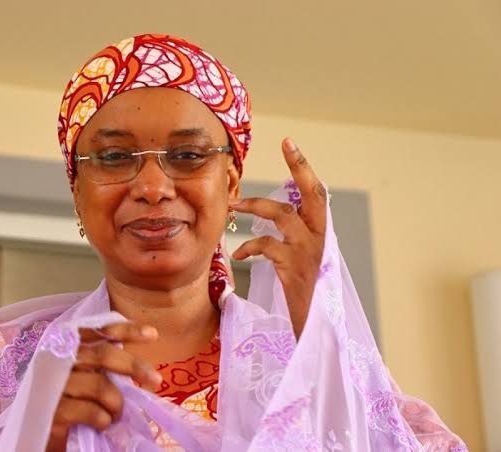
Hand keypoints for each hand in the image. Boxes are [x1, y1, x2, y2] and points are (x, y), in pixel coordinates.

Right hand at [46, 322, 161, 450]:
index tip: (152, 334)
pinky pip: (91, 411)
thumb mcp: (81, 374)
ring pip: (100, 386)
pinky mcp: (52, 411)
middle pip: (103, 355)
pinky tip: (103, 423)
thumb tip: (138, 368)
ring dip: (117, 402)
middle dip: (134, 366)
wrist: (34, 429)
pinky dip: (104, 418)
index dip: (126, 330)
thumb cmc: (63, 397)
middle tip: (155, 380)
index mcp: (66, 344)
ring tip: (116, 413)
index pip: (98, 330)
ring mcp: (53, 384)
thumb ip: (100, 363)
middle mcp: (57, 358)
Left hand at [230, 137, 326, 338]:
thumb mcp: (305, 266)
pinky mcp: (295, 269)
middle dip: (300, 166)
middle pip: (313, 194)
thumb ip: (295, 244)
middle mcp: (322, 240)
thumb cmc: (310, 302)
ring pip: (283, 215)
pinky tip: (238, 252)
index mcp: (324, 236)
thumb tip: (274, 226)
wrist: (320, 336)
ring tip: (233, 207)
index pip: (317, 195)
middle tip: (285, 143)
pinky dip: (250, 246)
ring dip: (255, 207)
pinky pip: (268, 246)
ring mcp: (310, 253)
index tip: (289, 144)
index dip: (304, 168)